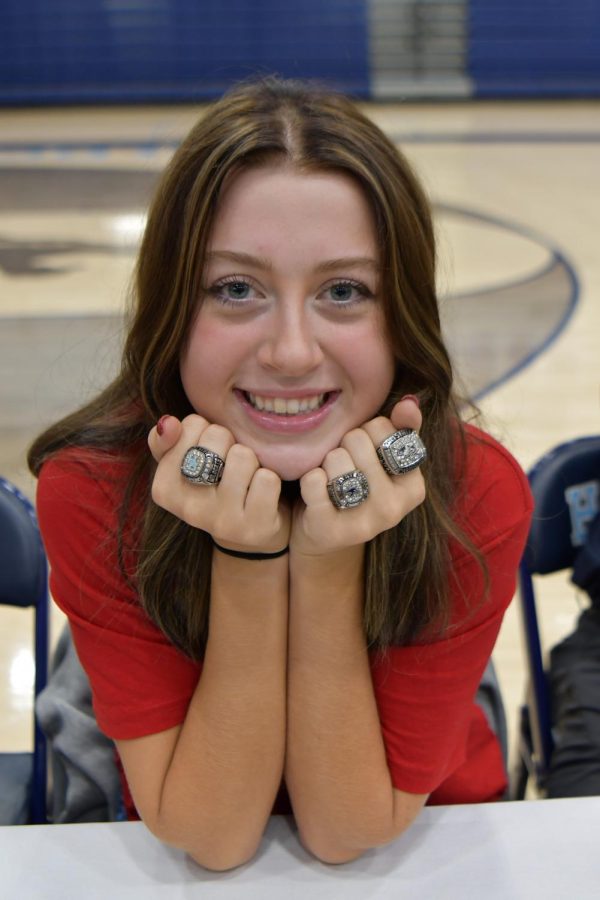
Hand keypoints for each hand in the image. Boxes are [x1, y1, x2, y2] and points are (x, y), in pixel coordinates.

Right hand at [148, 414, 290, 553]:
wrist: (250, 531)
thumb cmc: (214, 485)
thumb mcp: (183, 463)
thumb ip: (165, 439)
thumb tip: (168, 423)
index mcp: (164, 489)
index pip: (192, 424)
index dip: (208, 432)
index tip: (209, 455)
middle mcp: (189, 509)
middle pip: (218, 436)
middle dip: (231, 443)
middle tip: (230, 467)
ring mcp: (222, 521)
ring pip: (243, 455)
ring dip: (253, 460)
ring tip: (247, 479)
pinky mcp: (254, 528)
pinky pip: (267, 479)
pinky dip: (271, 479)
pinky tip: (261, 494)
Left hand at [290, 398, 424, 557]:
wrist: (325, 536)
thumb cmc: (358, 486)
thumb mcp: (382, 460)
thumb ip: (400, 429)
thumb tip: (409, 402)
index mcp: (414, 487)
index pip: (386, 429)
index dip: (367, 431)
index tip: (366, 452)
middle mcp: (394, 508)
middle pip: (358, 440)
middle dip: (344, 445)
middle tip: (344, 465)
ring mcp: (365, 522)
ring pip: (336, 458)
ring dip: (326, 462)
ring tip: (330, 477)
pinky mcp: (331, 529)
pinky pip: (315, 481)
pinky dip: (309, 478)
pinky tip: (315, 488)